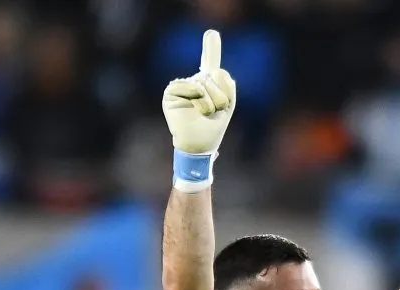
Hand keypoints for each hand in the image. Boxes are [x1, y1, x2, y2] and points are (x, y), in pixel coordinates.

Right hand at [162, 29, 236, 190]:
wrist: (199, 145)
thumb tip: (217, 70)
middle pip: (214, 76)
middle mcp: (194, 83)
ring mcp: (182, 87)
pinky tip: (194, 111)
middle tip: (213, 113)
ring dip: (210, 102)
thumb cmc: (212, 129)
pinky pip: (191, 87)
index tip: (212, 34)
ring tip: (204, 115)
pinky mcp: (171, 93)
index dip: (211, 49)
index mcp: (208, 85)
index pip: (210, 63)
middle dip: (220, 97)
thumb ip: (227, 84)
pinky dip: (198, 101)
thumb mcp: (228, 105)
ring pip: (204, 83)